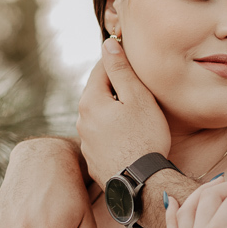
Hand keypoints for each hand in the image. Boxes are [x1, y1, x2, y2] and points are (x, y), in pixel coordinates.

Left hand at [77, 38, 170, 184]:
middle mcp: (82, 121)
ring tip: (136, 117)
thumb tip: (107, 44)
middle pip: (97, 93)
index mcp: (90, 101)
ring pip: (99, 117)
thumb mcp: (137, 98)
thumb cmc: (145, 137)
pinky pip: (102, 138)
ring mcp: (86, 142)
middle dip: (115, 89)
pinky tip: (129, 139)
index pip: (100, 70)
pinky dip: (113, 133)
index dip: (117, 62)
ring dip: (113, 112)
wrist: (141, 183)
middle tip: (138, 90)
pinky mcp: (93, 160)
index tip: (131, 60)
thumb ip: (121, 70)